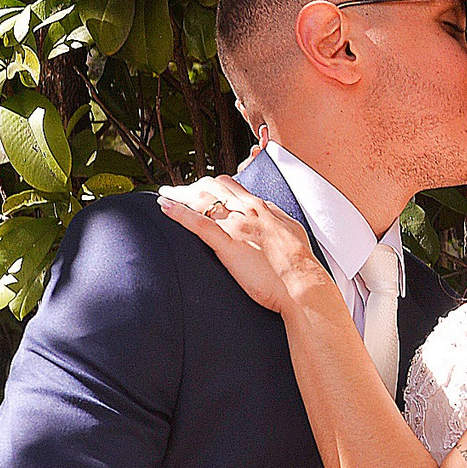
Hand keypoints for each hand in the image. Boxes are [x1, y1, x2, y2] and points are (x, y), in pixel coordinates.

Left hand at [157, 176, 327, 313]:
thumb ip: (275, 215)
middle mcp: (247, 211)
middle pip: (211, 188)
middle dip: (190, 187)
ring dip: (179, 196)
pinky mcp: (228, 245)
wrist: (301, 282)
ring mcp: (236, 226)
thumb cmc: (300, 262)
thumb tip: (265, 206)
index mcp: (261, 207)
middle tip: (176, 192)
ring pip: (202, 201)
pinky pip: (198, 224)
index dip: (210, 185)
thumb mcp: (291, 229)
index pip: (229, 185)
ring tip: (164, 197)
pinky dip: (179, 213)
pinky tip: (165, 208)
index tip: (199, 189)